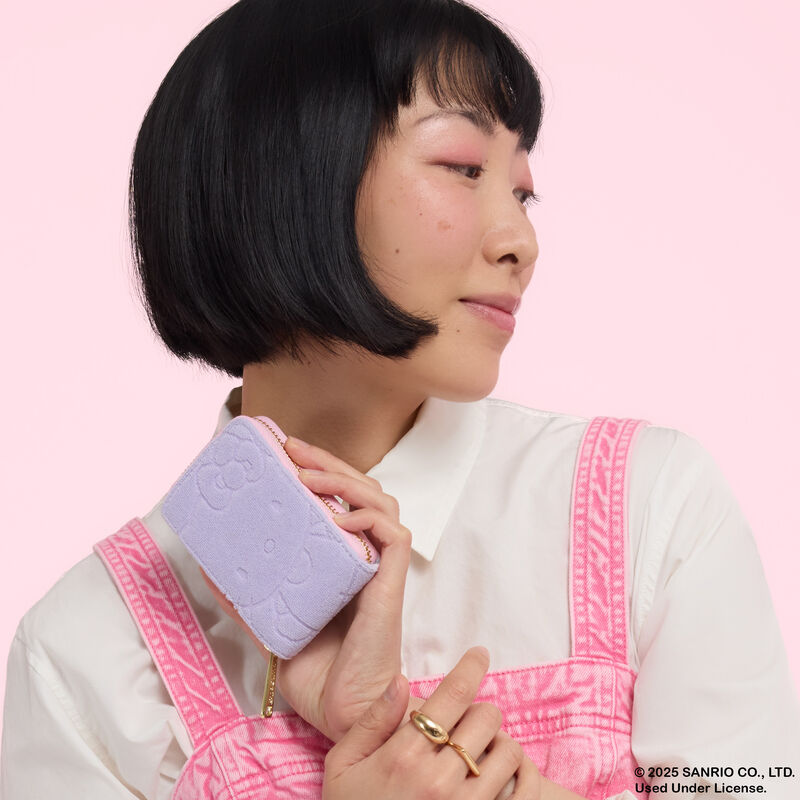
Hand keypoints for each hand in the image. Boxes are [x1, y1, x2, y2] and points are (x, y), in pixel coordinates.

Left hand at [202, 433, 411, 741]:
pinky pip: (393, 536)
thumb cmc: (315, 668)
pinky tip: (337, 516)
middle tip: (293, 448)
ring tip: (309, 475)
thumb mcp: (273, 618)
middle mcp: (366, 556)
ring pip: (383, 503)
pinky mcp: (391, 584)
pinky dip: (368, 518)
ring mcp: (381, 568)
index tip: (287, 452)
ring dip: (347, 481)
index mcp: (345, 558)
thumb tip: (209, 564)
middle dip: (330, 463)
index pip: (343, 498)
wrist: (340, 710)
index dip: (321, 469)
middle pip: (363, 490)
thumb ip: (248, 592)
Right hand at [322, 646, 542, 798]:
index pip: (452, 695)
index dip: (470, 667)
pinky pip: (523, 790)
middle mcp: (439, 779)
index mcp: (404, 756)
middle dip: (478, 712)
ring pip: (508, 751)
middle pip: (485, 717)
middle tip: (465, 723)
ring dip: (497, 744)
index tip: (479, 653)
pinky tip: (503, 772)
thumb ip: (371, 721)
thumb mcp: (342, 766)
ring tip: (479, 753)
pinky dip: (522, 775)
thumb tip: (401, 680)